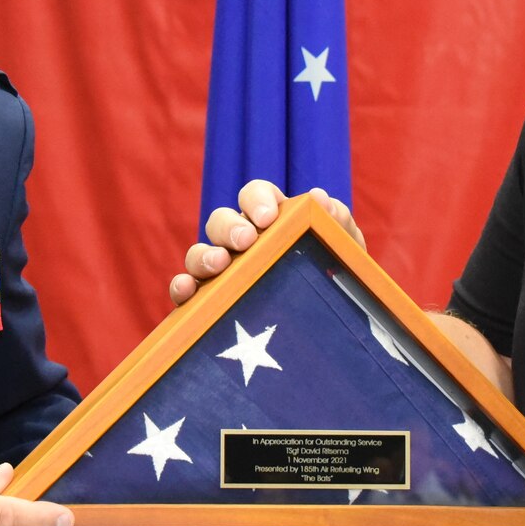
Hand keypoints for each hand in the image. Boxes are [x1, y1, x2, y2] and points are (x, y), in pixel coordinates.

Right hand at [169, 179, 364, 305]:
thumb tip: (319, 198)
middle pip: (220, 220)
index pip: (255, 194)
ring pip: (198, 252)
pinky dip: (181, 287)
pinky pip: (185, 290)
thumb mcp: (344, 253)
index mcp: (271, 221)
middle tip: (246, 241)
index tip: (268, 218)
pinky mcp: (207, 302)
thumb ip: (338, 223)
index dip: (256, 200)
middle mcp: (240, 242)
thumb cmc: (335, 281)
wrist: (334, 330)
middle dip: (229, 227)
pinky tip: (187, 291)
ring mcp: (221, 272)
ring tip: (219, 265)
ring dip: (203, 255)